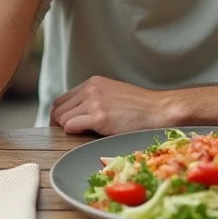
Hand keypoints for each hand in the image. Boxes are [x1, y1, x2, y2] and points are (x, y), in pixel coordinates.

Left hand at [50, 76, 173, 135]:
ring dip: (70, 130)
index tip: (65, 127)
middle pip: (58, 109)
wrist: (159, 110)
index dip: (60, 116)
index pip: (61, 99)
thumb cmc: (140, 107)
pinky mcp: (99, 117)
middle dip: (61, 124)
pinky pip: (71, 126)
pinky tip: (90, 135)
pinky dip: (75, 133)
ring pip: (63, 119)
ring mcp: (94, 102)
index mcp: (93, 83)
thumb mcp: (113, 94)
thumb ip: (94, 99)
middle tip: (72, 135)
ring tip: (85, 135)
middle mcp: (91, 89)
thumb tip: (77, 115)